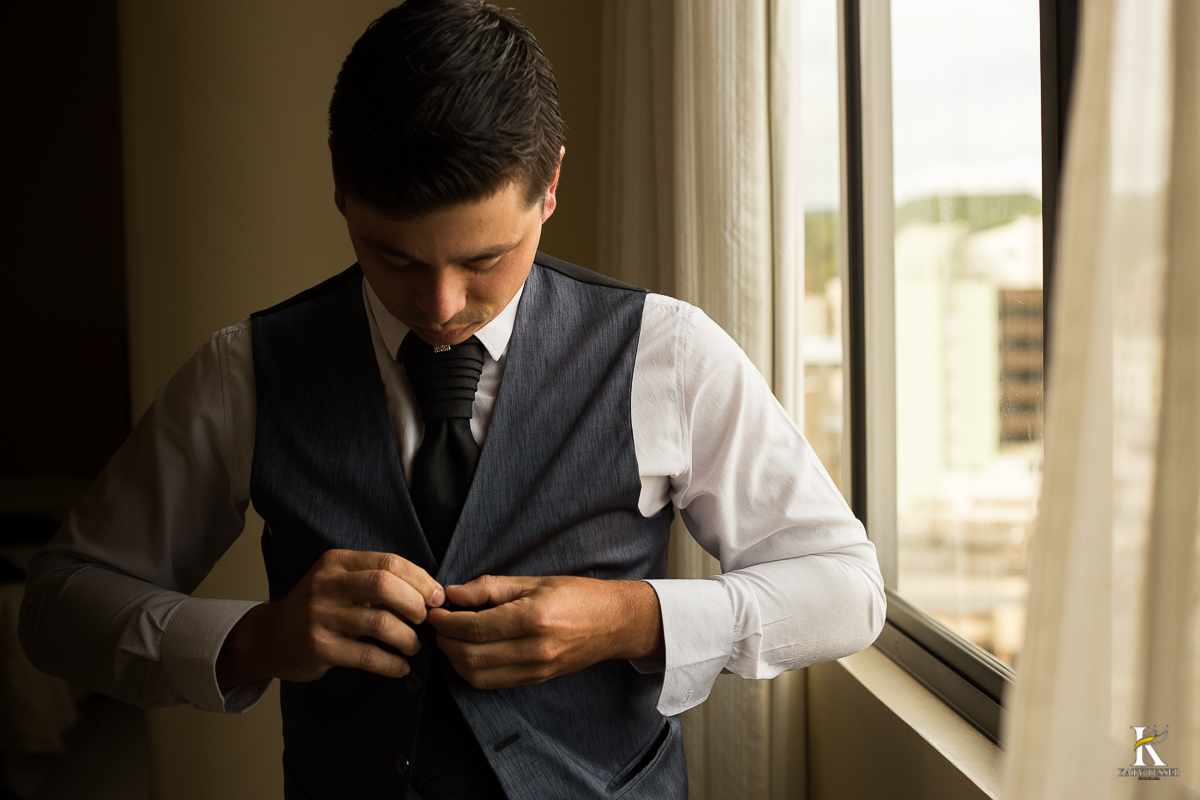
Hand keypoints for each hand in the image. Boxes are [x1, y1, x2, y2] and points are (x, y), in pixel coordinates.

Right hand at [216, 549, 443, 689]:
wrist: (270, 636)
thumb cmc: (318, 607)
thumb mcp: (339, 582)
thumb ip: (375, 580)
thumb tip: (429, 592)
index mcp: (337, 562)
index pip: (389, 563)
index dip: (420, 579)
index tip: (437, 597)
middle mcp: (326, 585)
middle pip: (384, 586)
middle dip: (415, 604)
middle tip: (426, 620)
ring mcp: (320, 616)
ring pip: (379, 623)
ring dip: (407, 638)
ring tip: (414, 646)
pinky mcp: (318, 648)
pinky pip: (366, 656)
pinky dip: (391, 663)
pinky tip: (401, 667)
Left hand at [425, 575, 662, 689]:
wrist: (614, 623)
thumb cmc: (577, 595)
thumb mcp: (534, 581)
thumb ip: (490, 588)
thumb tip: (453, 593)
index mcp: (532, 617)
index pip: (473, 627)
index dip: (446, 621)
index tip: (434, 611)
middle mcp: (533, 648)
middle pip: (470, 655)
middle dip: (445, 641)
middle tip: (438, 625)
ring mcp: (535, 669)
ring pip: (477, 675)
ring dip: (455, 659)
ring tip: (451, 638)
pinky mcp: (536, 680)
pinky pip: (493, 682)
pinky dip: (472, 670)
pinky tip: (470, 652)